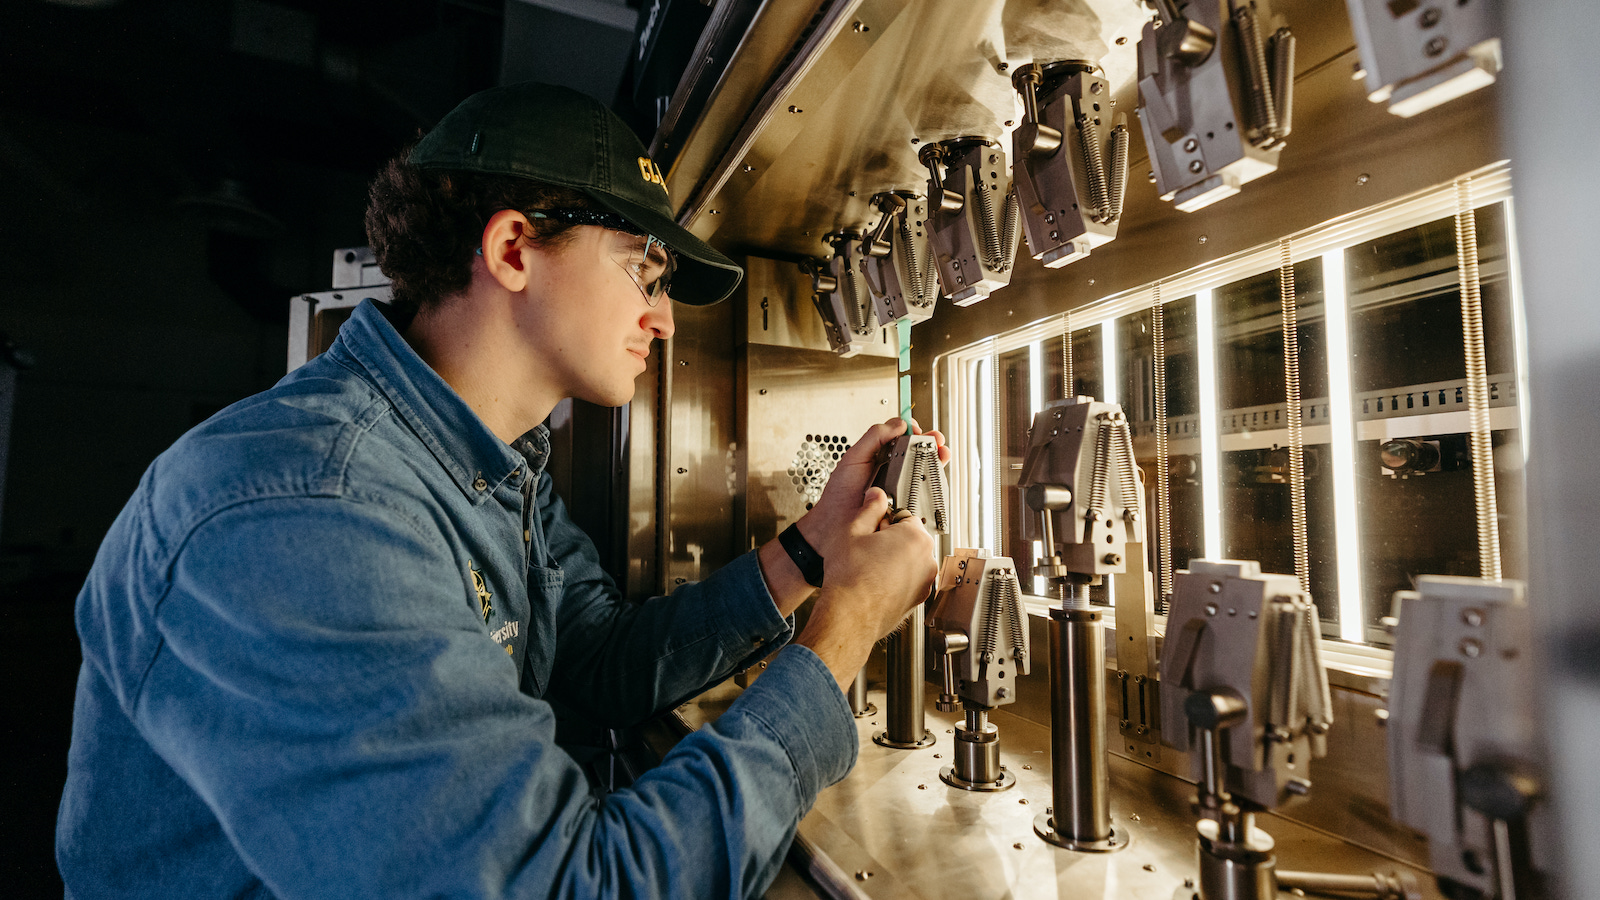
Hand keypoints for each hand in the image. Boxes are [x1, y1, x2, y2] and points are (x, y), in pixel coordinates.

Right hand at [794, 486, 938, 690]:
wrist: (849, 617)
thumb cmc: (850, 579)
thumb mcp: (852, 530)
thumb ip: (869, 507)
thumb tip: (876, 495)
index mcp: (915, 537)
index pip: (904, 516)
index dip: (884, 521)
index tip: (872, 529)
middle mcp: (927, 559)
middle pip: (910, 538)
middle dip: (891, 540)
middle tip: (867, 549)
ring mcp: (925, 582)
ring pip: (910, 561)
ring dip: (894, 560)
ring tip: (869, 568)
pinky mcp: (918, 599)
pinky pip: (909, 580)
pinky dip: (896, 580)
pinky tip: (875, 583)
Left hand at [796, 417, 949, 560]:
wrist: (836, 526)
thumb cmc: (840, 495)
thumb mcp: (854, 458)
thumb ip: (874, 437)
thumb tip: (898, 424)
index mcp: (880, 457)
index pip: (901, 438)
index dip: (912, 431)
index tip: (917, 429)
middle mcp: (893, 472)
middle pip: (918, 453)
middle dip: (931, 443)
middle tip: (934, 441)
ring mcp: (901, 489)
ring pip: (925, 472)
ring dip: (936, 461)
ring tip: (939, 455)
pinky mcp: (907, 506)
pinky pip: (924, 495)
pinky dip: (933, 486)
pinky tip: (932, 478)